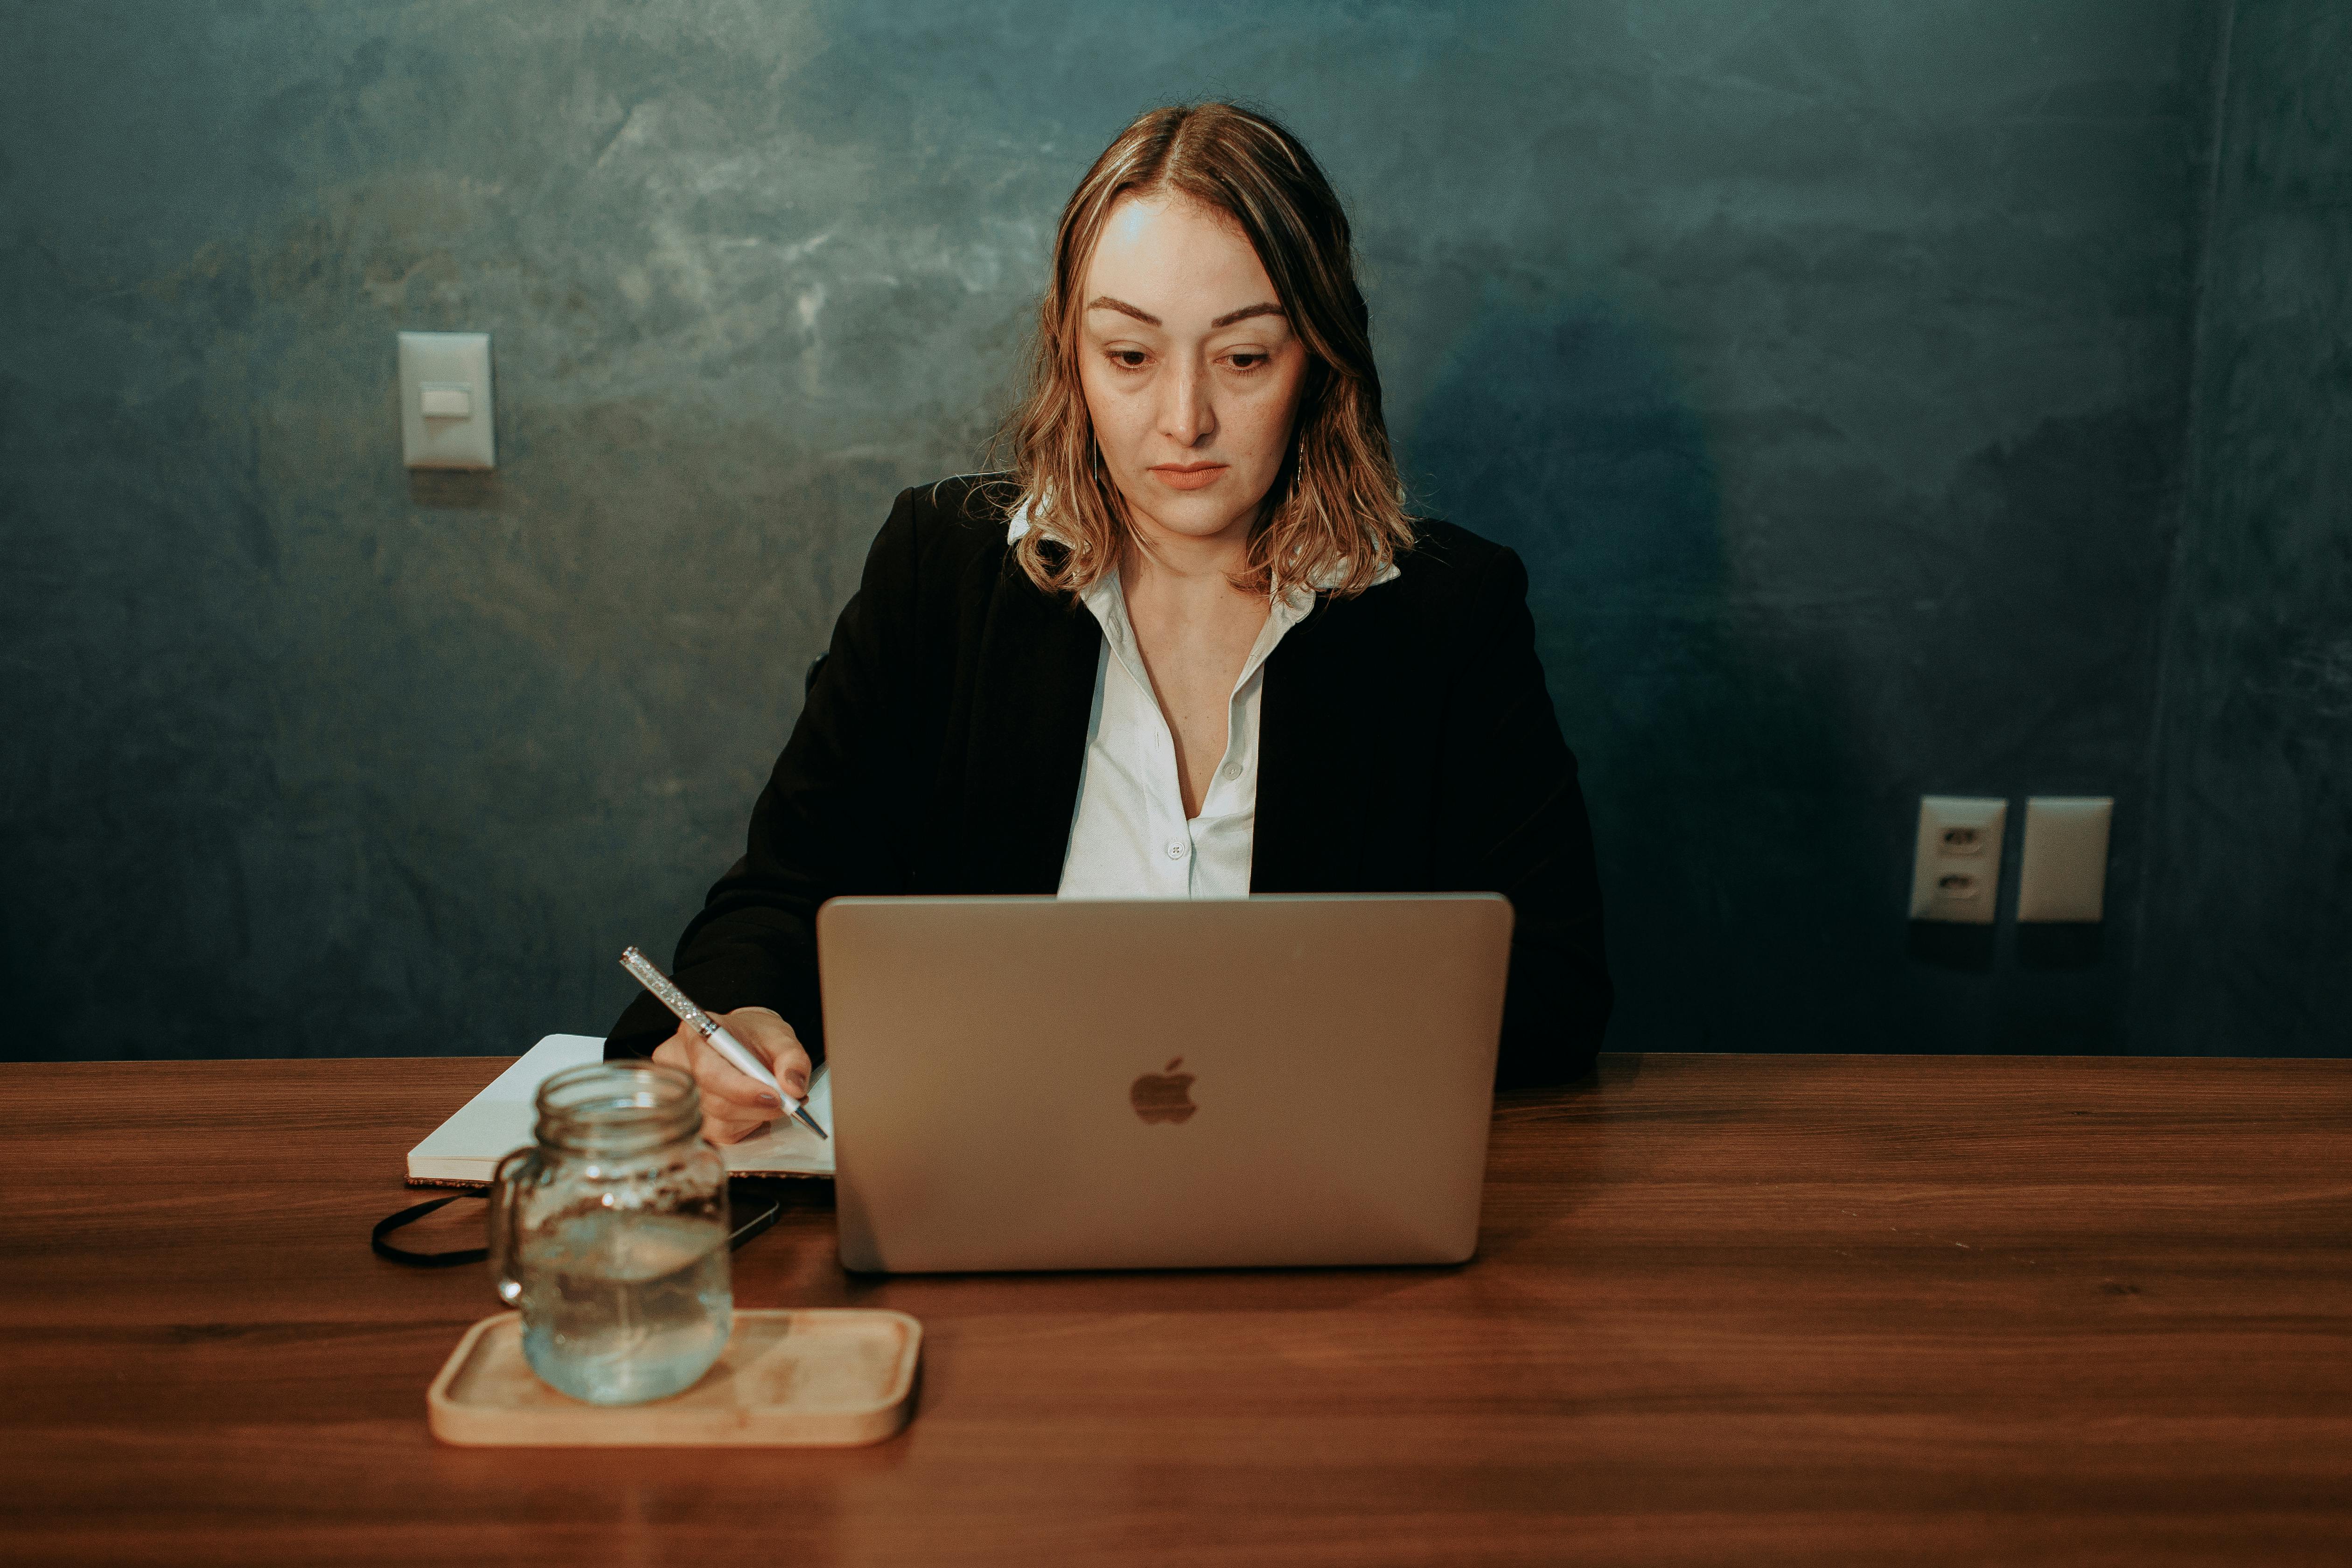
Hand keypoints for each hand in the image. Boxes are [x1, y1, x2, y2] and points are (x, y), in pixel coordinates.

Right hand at [651, 1007, 812, 1145]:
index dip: (742, 1089)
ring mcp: (682, 1097)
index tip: (774, 1095)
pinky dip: (748, 1123)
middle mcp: (680, 1067)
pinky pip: (724, 1134)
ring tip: (770, 1096)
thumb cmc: (755, 1037)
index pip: (709, 1072)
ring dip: (756, 1115)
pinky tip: (753, 1105)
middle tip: (786, 1098)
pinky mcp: (693, 1120)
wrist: (746, 1045)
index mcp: (696, 1037)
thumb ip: (792, 1057)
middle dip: (758, 1106)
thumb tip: (793, 1087)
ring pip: (721, 1123)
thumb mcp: (780, 1036)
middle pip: (715, 1103)